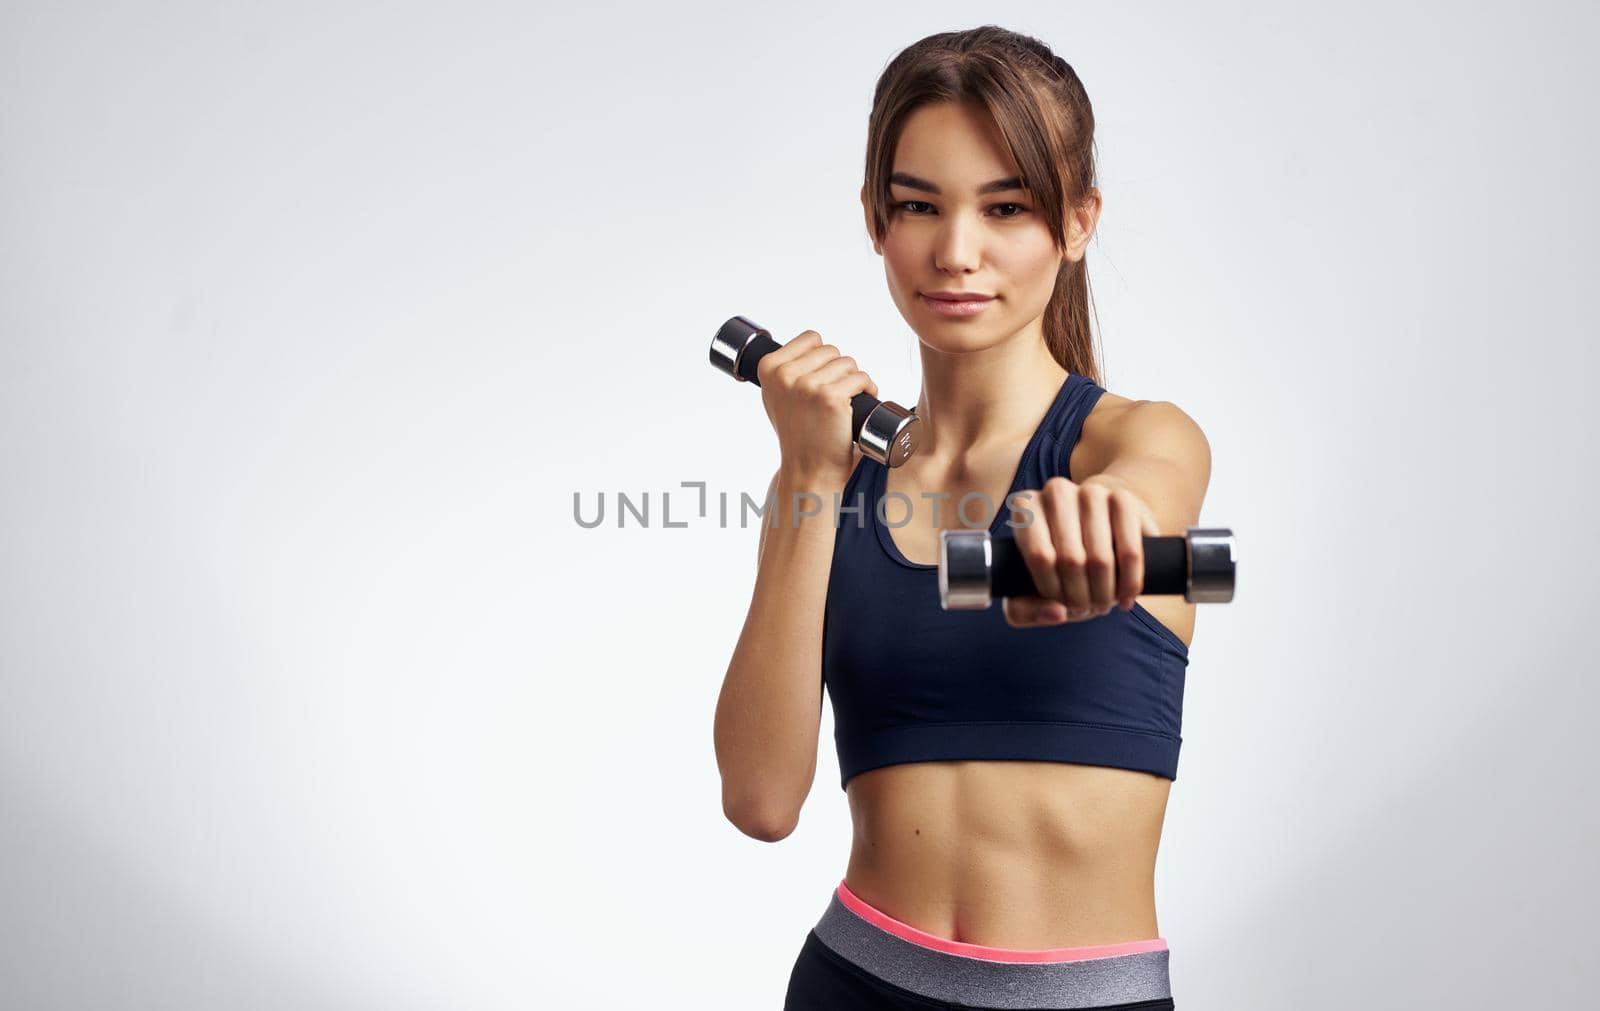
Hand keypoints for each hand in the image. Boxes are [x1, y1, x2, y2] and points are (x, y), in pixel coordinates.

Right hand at [756, 330, 878, 488]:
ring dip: (854, 379)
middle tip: (838, 393)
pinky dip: (868, 388)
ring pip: (848, 363)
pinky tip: (861, 402)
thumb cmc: (797, 436)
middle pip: (830, 350)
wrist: (808, 469)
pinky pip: (860, 378)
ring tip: (848, 400)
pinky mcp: (831, 397)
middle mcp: (785, 375)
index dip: (822, 356)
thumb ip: (784, 373)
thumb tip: (804, 351)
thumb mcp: (776, 398)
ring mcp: (808, 385)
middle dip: (839, 369)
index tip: (824, 377)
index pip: (810, 338)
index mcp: (769, 368)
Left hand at [1001, 474, 1162, 628]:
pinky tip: (1126, 597)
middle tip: (1085, 609)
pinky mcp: (1124, 499)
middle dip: (1080, 597)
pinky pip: (1130, 553)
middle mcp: (1055, 492)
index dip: (1053, 591)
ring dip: (1104, 594)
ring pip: (1100, 559)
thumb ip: (1027, 608)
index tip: (1061, 605)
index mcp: (1025, 507)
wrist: (1100, 521)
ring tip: (1103, 603)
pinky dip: (1129, 583)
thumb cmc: (1060, 557)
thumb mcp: (1032, 583)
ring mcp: (1091, 492)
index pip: (1040, 557)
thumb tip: (1057, 613)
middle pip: (1070, 560)